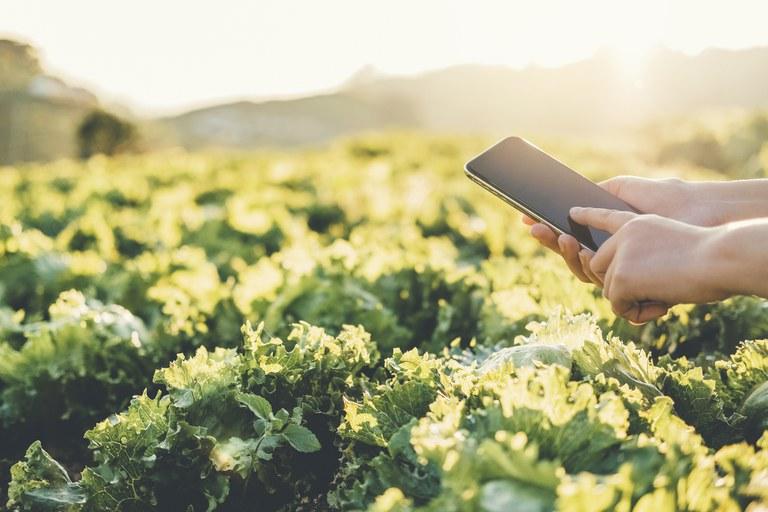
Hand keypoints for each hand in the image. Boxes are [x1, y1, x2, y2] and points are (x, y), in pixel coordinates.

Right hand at [523, 176, 723, 285]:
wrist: (701, 212)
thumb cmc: (669, 199)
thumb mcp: (626, 190)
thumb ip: (598, 195)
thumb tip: (570, 203)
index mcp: (608, 236)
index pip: (572, 239)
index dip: (549, 233)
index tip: (527, 220)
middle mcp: (614, 258)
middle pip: (573, 258)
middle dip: (551, 243)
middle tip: (537, 228)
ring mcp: (625, 273)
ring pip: (585, 273)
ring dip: (568, 255)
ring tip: (562, 236)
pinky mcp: (639, 287)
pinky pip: (607, 288)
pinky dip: (590, 268)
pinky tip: (578, 247)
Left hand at [568, 207, 726, 322]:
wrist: (720, 259)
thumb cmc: (709, 260)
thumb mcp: (671, 251)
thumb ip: (644, 259)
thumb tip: (622, 289)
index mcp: (637, 223)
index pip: (606, 217)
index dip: (589, 217)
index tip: (572, 213)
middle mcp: (624, 235)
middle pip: (600, 266)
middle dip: (619, 287)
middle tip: (649, 296)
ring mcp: (620, 253)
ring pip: (609, 288)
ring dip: (631, 301)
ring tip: (662, 298)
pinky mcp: (622, 274)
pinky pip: (617, 303)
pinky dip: (635, 312)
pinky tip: (660, 306)